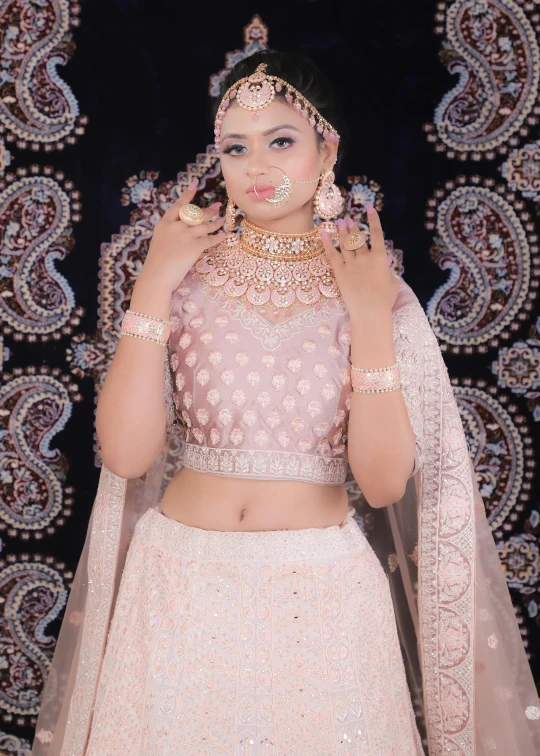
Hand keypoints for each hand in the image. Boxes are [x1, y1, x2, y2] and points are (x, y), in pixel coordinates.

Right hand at [138, 179, 232, 293]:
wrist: (156, 277)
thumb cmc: (156, 264)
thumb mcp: (160, 242)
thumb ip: (171, 233)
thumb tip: (183, 230)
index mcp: (164, 223)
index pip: (179, 205)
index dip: (188, 194)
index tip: (195, 183)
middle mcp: (175, 225)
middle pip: (195, 214)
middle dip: (208, 210)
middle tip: (218, 205)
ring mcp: (185, 235)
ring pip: (205, 225)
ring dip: (216, 222)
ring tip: (223, 220)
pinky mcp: (194, 246)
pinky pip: (210, 239)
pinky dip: (218, 237)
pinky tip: (224, 235)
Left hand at [321, 204, 398, 320]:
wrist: (370, 312)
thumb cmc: (385, 299)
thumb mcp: (392, 282)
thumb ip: (388, 268)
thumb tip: (387, 259)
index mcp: (380, 258)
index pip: (377, 234)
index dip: (374, 219)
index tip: (370, 209)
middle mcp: (365, 257)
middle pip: (358, 237)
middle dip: (353, 226)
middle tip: (348, 218)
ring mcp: (351, 264)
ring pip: (346, 243)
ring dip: (342, 231)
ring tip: (340, 221)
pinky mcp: (340, 272)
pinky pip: (332, 254)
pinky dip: (327, 242)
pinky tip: (323, 233)